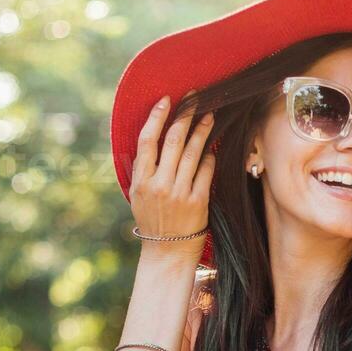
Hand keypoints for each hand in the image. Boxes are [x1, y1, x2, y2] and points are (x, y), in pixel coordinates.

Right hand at [130, 95, 215, 247]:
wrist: (168, 251)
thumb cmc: (153, 220)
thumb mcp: (138, 196)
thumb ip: (142, 170)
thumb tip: (150, 140)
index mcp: (141, 181)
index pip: (147, 140)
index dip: (157, 117)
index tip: (166, 101)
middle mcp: (159, 184)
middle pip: (173, 141)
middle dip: (185, 116)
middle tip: (195, 99)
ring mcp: (179, 193)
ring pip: (192, 153)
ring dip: (202, 131)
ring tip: (210, 116)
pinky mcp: (198, 201)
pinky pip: (206, 172)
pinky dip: (210, 157)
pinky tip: (213, 148)